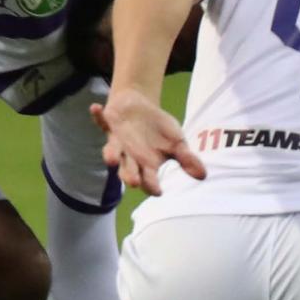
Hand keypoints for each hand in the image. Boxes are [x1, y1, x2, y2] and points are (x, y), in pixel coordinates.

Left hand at [91, 90, 205, 195]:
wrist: (140, 108)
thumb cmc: (159, 131)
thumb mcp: (177, 143)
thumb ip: (187, 159)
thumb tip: (203, 176)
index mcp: (147, 165)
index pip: (149, 180)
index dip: (152, 185)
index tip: (158, 191)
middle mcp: (129, 157)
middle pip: (128, 170)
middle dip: (129, 176)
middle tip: (133, 182)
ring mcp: (117, 142)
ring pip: (112, 151)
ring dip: (111, 154)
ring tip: (112, 159)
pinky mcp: (108, 125)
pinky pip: (100, 121)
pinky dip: (97, 115)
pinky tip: (96, 108)